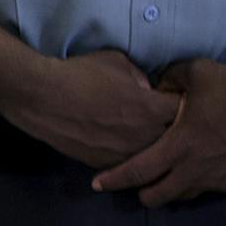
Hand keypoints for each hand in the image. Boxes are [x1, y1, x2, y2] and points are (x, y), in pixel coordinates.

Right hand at [0, 49, 180, 168]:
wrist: (41, 97)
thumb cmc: (80, 73)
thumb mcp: (116, 62)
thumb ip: (139, 77)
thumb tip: (146, 89)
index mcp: (152, 109)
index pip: (184, 110)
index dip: (180, 102)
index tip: (174, 98)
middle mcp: (145, 136)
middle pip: (173, 138)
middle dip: (172, 128)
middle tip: (159, 118)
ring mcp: (126, 154)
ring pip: (151, 155)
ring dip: (150, 145)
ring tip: (137, 133)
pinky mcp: (106, 164)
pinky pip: (127, 162)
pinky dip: (126, 154)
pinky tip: (116, 142)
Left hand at [90, 58, 225, 205]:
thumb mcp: (193, 73)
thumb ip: (165, 81)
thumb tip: (150, 89)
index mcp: (180, 145)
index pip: (139, 171)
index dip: (115, 180)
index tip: (97, 183)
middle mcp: (196, 169)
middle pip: (156, 196)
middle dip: (138, 192)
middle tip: (127, 182)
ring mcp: (217, 179)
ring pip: (181, 196)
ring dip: (165, 190)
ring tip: (155, 177)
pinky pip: (204, 190)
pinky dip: (190, 184)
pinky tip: (187, 170)